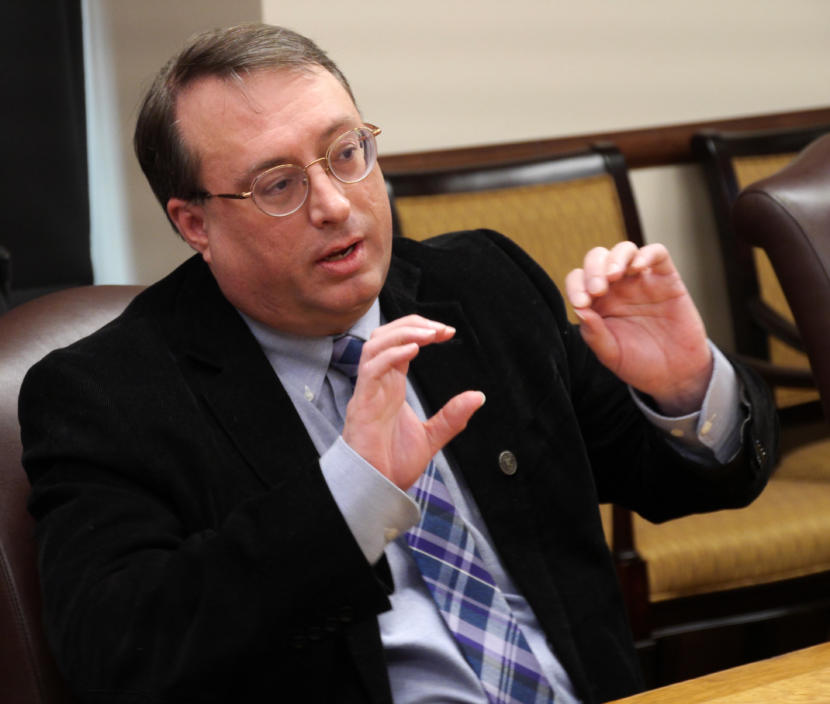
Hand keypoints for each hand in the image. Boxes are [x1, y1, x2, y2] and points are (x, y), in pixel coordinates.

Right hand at [341, 315, 485, 489]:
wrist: (374, 490)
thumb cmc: (391, 464)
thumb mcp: (431, 438)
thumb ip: (452, 417)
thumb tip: (478, 397)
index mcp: (391, 386)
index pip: (401, 344)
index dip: (422, 331)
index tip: (448, 332)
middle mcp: (378, 383)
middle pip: (385, 335)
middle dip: (412, 324)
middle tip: (442, 329)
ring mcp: (368, 391)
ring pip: (375, 345)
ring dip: (402, 334)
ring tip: (429, 335)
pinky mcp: (362, 404)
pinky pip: (371, 370)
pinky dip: (391, 355)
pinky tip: (412, 351)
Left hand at [564, 242, 712, 414]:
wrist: (675, 375)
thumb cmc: (639, 364)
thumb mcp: (611, 354)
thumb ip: (594, 333)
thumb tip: (578, 309)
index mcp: (597, 303)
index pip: (578, 280)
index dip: (576, 286)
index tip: (581, 303)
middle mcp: (616, 288)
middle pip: (597, 258)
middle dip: (593, 269)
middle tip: (598, 290)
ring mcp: (641, 281)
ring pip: (624, 250)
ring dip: (616, 258)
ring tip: (614, 276)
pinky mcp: (667, 279)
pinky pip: (657, 253)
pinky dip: (647, 254)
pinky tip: (638, 267)